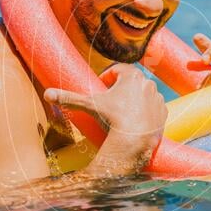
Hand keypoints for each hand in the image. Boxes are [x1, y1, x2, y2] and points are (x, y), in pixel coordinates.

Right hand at [44, 64, 166, 172]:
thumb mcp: (89, 105)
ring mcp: (157, 98)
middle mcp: (147, 83)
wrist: (135, 141)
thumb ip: (69, 98)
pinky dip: (145, 112)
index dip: (106, 78)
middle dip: (119, 89)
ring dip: (134, 100)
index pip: (117, 70)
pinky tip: (136, 121)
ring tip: (122, 113)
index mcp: (131, 76)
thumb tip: (47, 94)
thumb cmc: (112, 119)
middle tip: (109, 102)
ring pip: (142, 94)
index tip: (100, 88)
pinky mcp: (163, 112)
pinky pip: (153, 108)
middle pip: (130, 82)